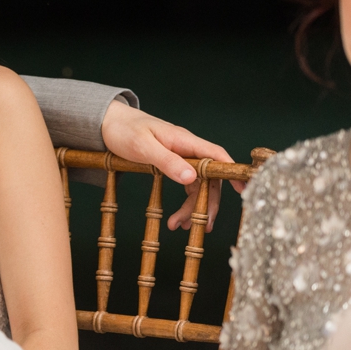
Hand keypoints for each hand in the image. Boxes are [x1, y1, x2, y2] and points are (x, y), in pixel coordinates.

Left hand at [100, 100, 243, 230]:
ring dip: (193, 207)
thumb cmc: (124, 130)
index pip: (217, 156)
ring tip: (180, 226)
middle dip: (208, 203)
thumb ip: (167, 161)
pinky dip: (185, 203)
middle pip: (209, 178)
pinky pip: (187, 186)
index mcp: (184, 141)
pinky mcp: (172, 164)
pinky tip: (177, 219)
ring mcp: (181, 157)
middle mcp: (187, 149)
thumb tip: (191, 178)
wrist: (108, 122)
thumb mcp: (142, 147)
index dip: (232, 173)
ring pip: (198, 186)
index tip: (243, 191)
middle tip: (203, 226)